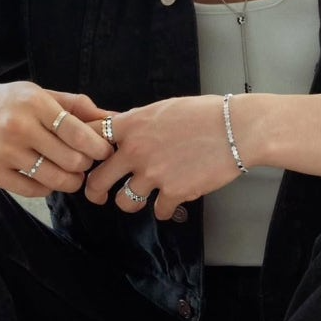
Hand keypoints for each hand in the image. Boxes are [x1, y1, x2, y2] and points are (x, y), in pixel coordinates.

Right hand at [0, 82, 113, 195]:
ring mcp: (4, 152)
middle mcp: (19, 127)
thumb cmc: (7, 102)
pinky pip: (33, 190)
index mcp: (35, 103)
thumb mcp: (40, 93)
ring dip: (70, 181)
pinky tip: (47, 178)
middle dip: (85, 165)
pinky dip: (47, 188)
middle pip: (71, 160)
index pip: (77, 132)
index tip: (105, 151)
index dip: (98, 146)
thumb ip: (76, 106)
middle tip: (85, 162)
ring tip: (71, 174)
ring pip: (54, 179)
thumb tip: (113, 117)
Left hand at [84, 94, 245, 219]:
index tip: (86, 159)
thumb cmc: (204, 113)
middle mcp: (136, 150)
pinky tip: (171, 200)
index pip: (90, 137)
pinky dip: (164, 209)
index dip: (84, 150)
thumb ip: (138, 121)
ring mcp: (154, 174)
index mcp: (132, 125)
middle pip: (97, 180)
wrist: (236, 129)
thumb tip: (118, 128)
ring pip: (124, 202)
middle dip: (95, 190)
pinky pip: (158, 212)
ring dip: (131, 202)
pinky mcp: (174, 193)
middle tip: (98, 194)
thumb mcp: (163, 108)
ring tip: (141, 197)